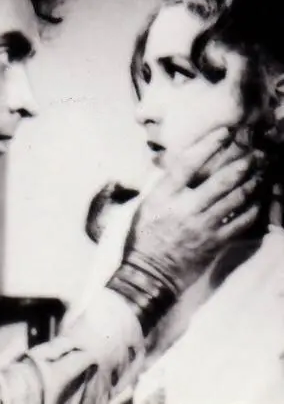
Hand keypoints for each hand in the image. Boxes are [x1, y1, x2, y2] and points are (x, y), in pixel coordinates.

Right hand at [130, 126, 262, 290]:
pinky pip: (241, 223)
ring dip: (252, 182)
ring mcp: (202, 227)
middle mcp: (184, 209)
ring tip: (262, 171)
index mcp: (163, 197)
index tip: (225, 132)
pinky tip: (258, 199)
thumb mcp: (145, 206)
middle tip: (256, 153)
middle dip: (242, 163)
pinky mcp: (215, 244)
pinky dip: (253, 209)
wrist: (148, 273)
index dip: (208, 145)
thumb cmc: (143, 238)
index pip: (188, 164)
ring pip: (235, 199)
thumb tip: (181, 168)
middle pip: (220, 180)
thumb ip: (164, 187)